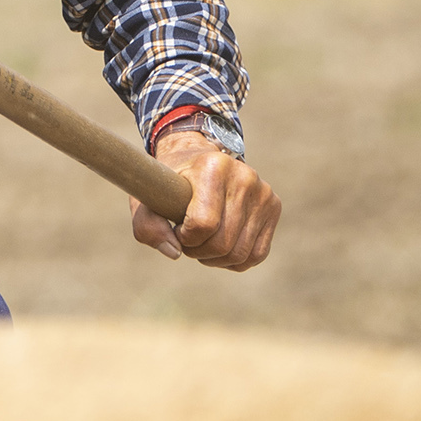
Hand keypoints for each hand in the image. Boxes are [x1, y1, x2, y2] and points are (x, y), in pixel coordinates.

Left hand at [130, 128, 279, 270]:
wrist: (196, 159)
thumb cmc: (169, 182)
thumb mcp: (147, 197)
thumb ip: (147, 225)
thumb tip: (173, 253)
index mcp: (213, 166)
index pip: (203, 224)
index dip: (185, 237)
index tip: (176, 227)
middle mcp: (244, 176)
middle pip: (223, 243)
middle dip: (198, 250)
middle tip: (186, 240)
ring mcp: (263, 192)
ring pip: (240, 253)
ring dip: (215, 258)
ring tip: (201, 242)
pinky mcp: (274, 206)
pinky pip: (257, 253)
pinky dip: (234, 260)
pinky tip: (219, 247)